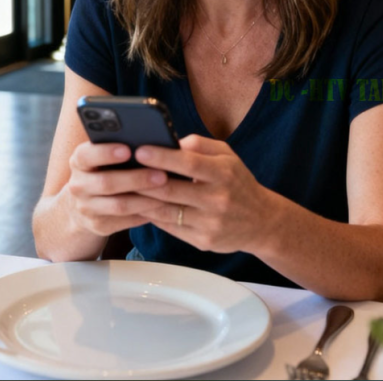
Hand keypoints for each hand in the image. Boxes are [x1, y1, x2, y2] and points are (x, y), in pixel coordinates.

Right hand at [64, 141, 169, 237]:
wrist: (81, 206)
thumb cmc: (101, 172)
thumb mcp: (99, 159)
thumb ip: (118, 150)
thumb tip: (149, 144)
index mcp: (78, 162)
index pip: (86, 155)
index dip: (105, 153)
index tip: (128, 150)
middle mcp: (78, 185)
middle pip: (106, 182)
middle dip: (136, 179)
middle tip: (162, 175)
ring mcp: (86, 208)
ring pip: (118, 205)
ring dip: (145, 199)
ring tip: (167, 191)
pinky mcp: (98, 226)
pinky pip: (125, 221)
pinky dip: (145, 213)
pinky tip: (161, 206)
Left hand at [133, 135, 274, 254]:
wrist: (262, 222)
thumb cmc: (237, 182)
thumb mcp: (227, 155)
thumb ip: (199, 145)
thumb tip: (168, 141)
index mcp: (224, 173)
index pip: (189, 163)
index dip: (162, 157)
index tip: (139, 150)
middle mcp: (218, 199)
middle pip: (172, 190)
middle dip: (143, 179)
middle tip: (120, 169)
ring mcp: (210, 223)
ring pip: (167, 211)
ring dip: (142, 199)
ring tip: (122, 187)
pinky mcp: (203, 241)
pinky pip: (170, 227)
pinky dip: (152, 215)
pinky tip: (138, 205)